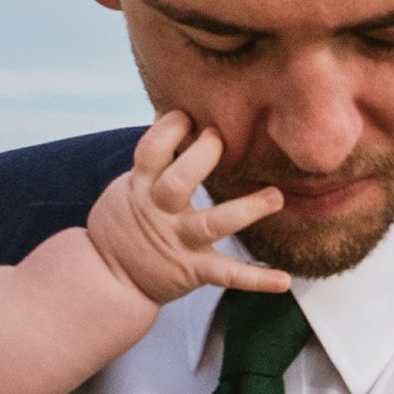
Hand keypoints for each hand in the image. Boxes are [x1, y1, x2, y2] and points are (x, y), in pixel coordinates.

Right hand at [85, 112, 288, 304]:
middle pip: (179, 181)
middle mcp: (161, 212)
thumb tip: (166, 112)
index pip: (151, 150)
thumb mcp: (127, 185)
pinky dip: (256, 279)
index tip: (186, 114)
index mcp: (141, 186)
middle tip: (220, 137)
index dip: (168, 129)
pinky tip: (284, 281)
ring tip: (277, 196)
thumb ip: (152, 158)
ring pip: (212, 224)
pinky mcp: (194, 270)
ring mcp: (179, 241)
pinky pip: (227, 275)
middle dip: (202, 157)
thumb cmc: (123, 223)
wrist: (109, 277)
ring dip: (247, 209)